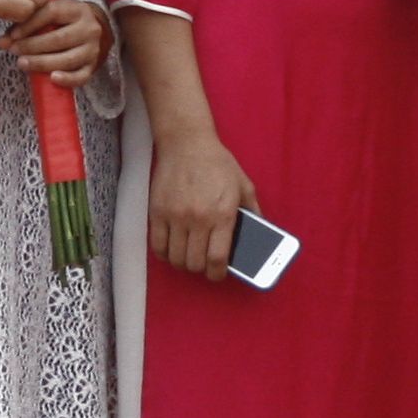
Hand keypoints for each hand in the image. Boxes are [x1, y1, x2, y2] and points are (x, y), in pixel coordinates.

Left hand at [5, 0, 109, 86]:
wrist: (91, 30)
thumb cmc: (63, 22)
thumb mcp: (49, 15)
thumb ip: (25, 24)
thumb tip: (1, 42)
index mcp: (77, 9)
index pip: (51, 13)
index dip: (30, 24)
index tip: (12, 35)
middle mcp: (89, 28)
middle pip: (59, 39)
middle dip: (32, 46)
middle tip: (13, 50)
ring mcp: (93, 48)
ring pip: (68, 59)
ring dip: (42, 63)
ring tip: (22, 64)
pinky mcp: (93, 66)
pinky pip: (81, 76)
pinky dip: (67, 79)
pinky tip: (51, 78)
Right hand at [148, 129, 254, 280]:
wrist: (187, 143)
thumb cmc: (217, 164)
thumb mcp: (244, 185)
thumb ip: (253, 212)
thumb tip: (259, 235)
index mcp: (222, 213)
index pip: (217, 258)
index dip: (217, 274)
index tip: (218, 274)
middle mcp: (198, 218)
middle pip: (195, 263)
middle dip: (201, 269)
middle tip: (204, 263)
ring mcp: (175, 216)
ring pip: (176, 258)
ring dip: (183, 263)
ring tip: (189, 257)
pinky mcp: (157, 212)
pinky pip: (158, 246)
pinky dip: (165, 254)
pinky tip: (172, 250)